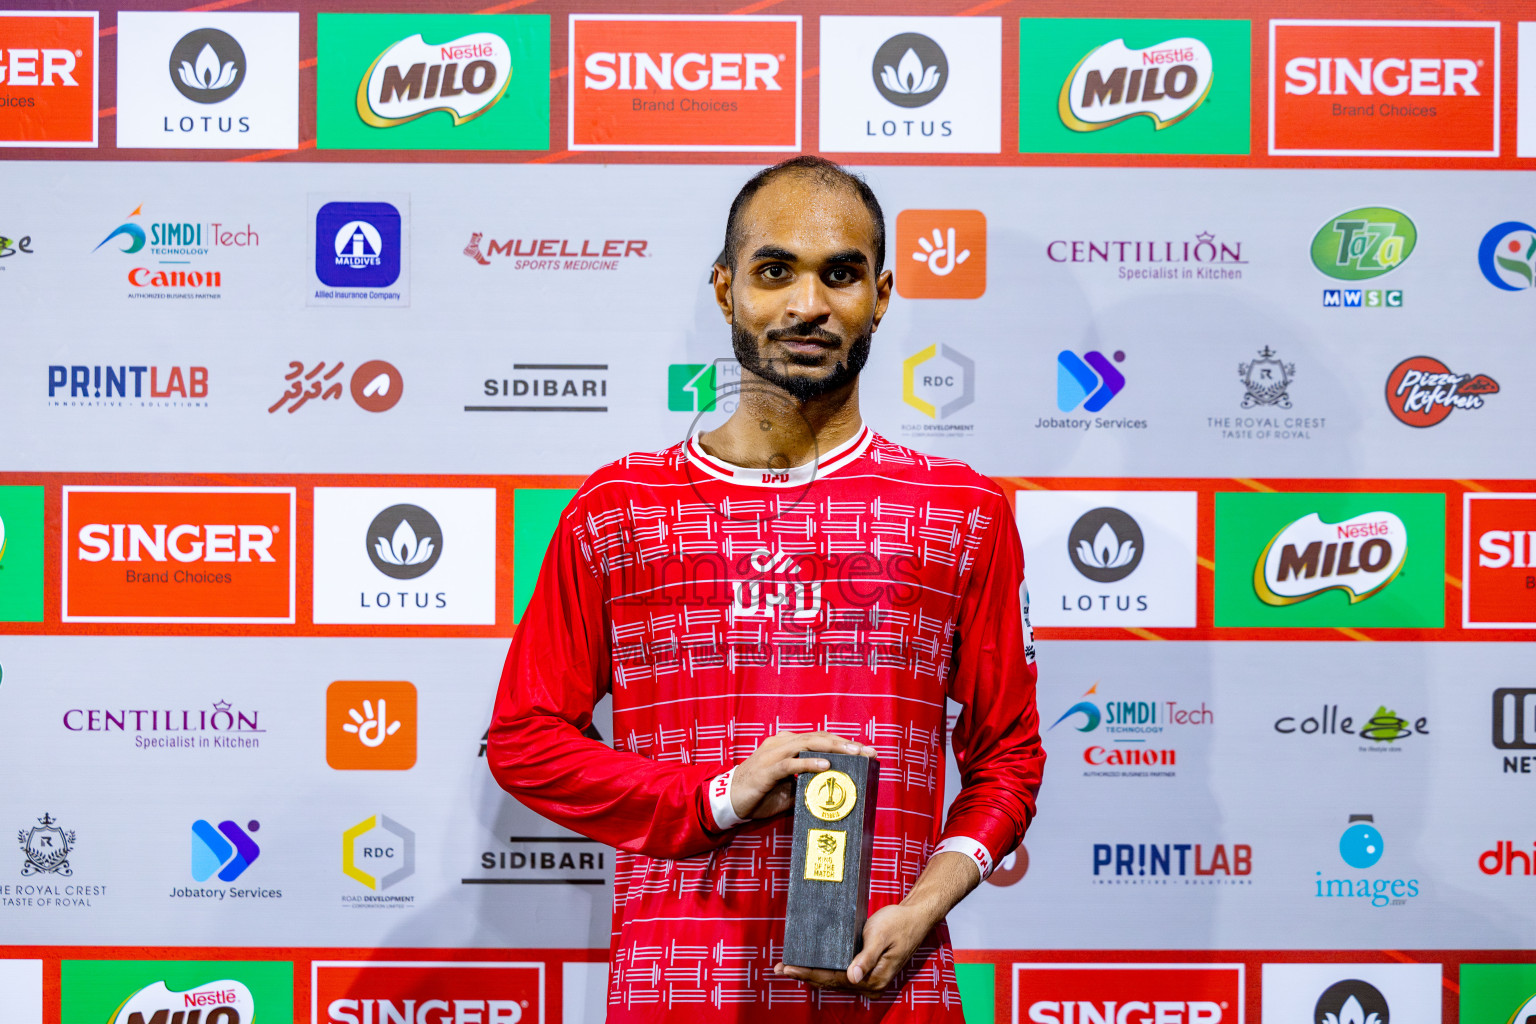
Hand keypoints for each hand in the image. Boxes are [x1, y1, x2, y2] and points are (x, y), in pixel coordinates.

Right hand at [730, 731, 875, 820]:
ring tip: (853, 753)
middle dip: (844, 743)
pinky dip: (808, 762)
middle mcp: (781, 744)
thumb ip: (807, 785)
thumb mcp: (789, 790)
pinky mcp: (766, 770)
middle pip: (817, 738)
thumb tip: (833, 791)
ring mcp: (773, 755)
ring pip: (806, 744)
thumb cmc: (760, 794)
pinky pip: (790, 764)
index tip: (866, 751)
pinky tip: (825, 764)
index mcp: (788, 745)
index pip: (820, 739)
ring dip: (832, 748)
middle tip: (866, 750)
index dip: (843, 742)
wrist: (729, 799)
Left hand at [773, 903, 932, 991]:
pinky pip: (840, 973)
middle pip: (831, 982)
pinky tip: (810, 965)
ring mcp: (867, 979)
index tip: (789, 968)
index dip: (809, 974)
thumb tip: (852, 977)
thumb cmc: (899, 923)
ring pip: (833, 979)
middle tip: (780, 968)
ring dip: (811, 974)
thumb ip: (866, 957)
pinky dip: (823, 969)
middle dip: (805, 975)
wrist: (915, 917)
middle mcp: (869, 983)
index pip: (834, 978)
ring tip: (789, 968)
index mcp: (873, 978)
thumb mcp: (881, 935)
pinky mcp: (865, 970)